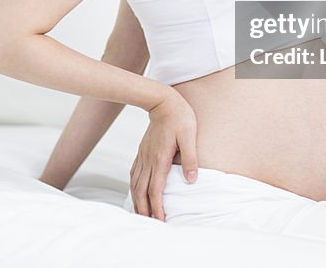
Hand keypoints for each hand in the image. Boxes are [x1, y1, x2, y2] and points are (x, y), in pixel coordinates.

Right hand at [129, 91, 197, 220]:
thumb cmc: (179, 117)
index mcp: (160, 158)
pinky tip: (136, 192)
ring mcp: (143, 155)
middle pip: (141, 191)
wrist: (162, 100)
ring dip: (137, 200)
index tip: (160, 220)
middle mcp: (148, 160)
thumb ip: (191, 158)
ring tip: (141, 214)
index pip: (156, 189)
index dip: (157, 207)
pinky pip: (134, 173)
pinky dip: (133, 187)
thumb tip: (191, 180)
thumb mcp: (189, 136)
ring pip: (135, 184)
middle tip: (148, 225)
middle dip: (144, 209)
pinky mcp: (142, 151)